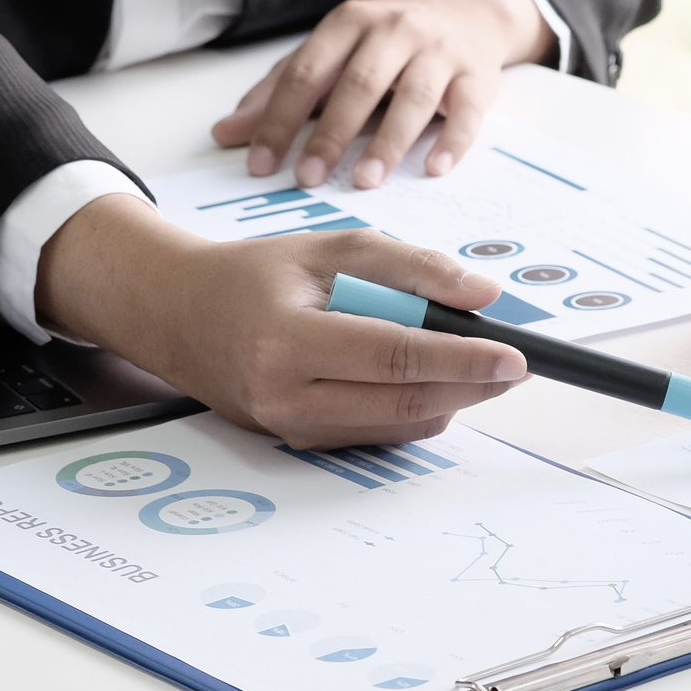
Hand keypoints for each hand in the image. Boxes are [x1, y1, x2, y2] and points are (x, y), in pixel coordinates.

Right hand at [36, 194, 528, 447]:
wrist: (177, 314)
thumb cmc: (254, 276)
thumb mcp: (331, 248)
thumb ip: (411, 267)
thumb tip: (482, 295)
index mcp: (288, 342)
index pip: (396, 358)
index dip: (463, 360)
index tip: (513, 357)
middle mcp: (284, 397)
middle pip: (403, 404)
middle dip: (470, 387)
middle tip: (512, 367)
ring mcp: (288, 429)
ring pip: (396, 427)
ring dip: (446, 400)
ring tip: (469, 363)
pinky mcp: (296, 442)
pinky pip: (374, 435)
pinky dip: (410, 409)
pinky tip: (423, 378)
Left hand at [211, 0, 555, 190]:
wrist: (464, 8)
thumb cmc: (386, 41)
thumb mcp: (331, 52)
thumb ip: (281, 91)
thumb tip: (225, 134)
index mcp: (349, 22)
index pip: (307, 73)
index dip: (281, 119)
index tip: (261, 164)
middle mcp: (395, 31)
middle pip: (359, 84)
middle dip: (331, 134)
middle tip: (308, 179)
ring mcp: (440, 52)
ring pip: (413, 97)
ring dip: (388, 142)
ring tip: (364, 181)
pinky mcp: (477, 76)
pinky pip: (467, 111)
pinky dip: (452, 140)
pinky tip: (434, 169)